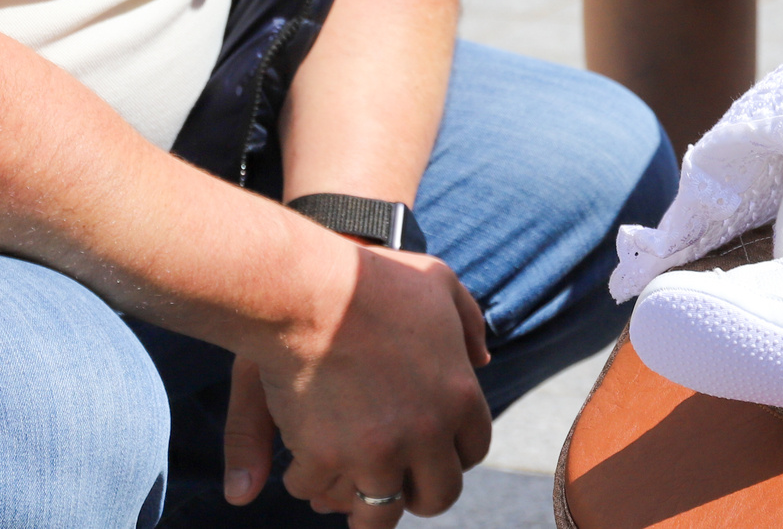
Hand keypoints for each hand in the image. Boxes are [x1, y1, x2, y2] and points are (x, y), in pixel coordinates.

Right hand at [227, 243, 493, 523]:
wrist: (308, 288)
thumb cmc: (370, 278)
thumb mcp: (437, 281)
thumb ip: (468, 320)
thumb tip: (483, 358)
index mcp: (460, 396)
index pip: (472, 452)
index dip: (451, 455)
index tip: (430, 453)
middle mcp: (427, 433)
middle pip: (437, 496)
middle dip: (417, 495)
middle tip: (395, 486)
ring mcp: (377, 452)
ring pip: (380, 514)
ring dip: (365, 508)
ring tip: (346, 494)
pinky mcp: (327, 458)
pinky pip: (318, 490)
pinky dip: (307, 481)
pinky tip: (300, 464)